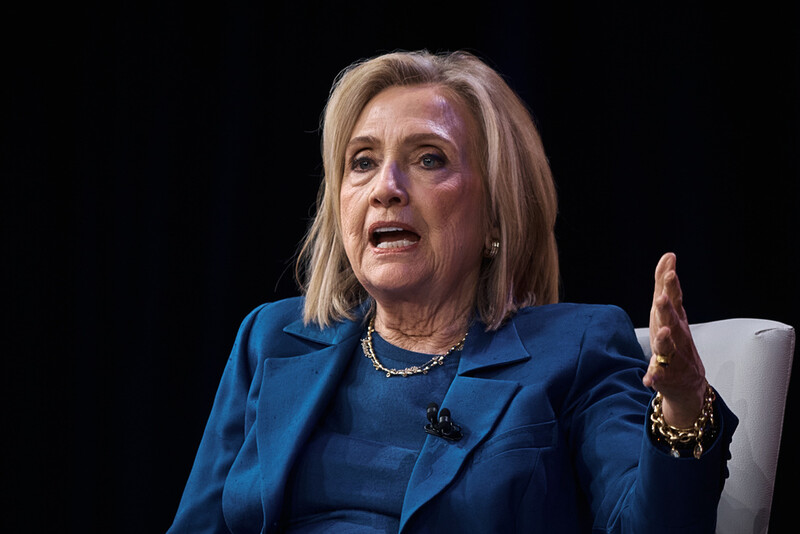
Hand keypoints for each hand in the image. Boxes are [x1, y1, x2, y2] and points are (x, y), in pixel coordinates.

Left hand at [642, 253, 706, 427]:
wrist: (688, 381)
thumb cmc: (675, 338)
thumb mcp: (669, 310)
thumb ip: (664, 284)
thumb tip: (668, 256)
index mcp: (675, 319)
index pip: (674, 300)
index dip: (671, 286)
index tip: (671, 271)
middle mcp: (676, 336)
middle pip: (672, 321)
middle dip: (667, 310)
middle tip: (662, 298)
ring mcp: (673, 356)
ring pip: (669, 347)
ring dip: (665, 340)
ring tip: (662, 333)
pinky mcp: (665, 375)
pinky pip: (658, 375)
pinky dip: (654, 377)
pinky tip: (648, 379)